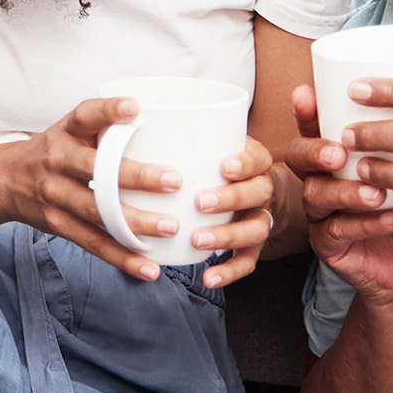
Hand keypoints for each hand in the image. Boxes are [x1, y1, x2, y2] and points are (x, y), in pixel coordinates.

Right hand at [0, 99, 277, 285]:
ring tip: (170, 227)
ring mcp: (55, 195)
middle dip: (135, 176)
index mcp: (65, 132)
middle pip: (95, 169)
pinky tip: (150, 268)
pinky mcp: (58, 224)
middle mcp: (57, 160)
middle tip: (174, 181)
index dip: (107, 111)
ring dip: (134, 222)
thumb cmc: (56, 152)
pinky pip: (93, 243)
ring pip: (96, 210)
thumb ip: (108, 131)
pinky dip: (122, 257)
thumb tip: (177, 130)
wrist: (4, 180)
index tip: (134, 107)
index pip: (84, 115)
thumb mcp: (71, 132)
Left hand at [195, 135, 280, 288]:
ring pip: (256, 229)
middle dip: (230, 198)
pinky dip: (230, 271)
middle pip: (258, 192)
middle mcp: (261, 188)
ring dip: (228, 236)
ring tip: (198, 240)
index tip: (222, 166)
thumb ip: (180, 133)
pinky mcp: (252, 245)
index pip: (257, 158)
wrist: (246, 187)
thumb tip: (130, 114)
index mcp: (252, 159)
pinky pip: (248, 261)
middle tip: (200, 202)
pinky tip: (208, 278)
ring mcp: (259, 217)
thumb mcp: (206, 141)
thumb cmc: (211, 160)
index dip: (244, 162)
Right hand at [285, 85, 392, 306]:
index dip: (306, 112)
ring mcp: (320, 214)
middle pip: (298, 159)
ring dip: (346, 191)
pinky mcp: (329, 245)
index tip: (307, 94)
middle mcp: (320, 180)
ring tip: (376, 193)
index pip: (313, 128)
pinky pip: (338, 232)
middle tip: (339, 153)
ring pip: (316, 196)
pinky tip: (392, 217)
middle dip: (315, 151)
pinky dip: (366, 223)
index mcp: (335, 156)